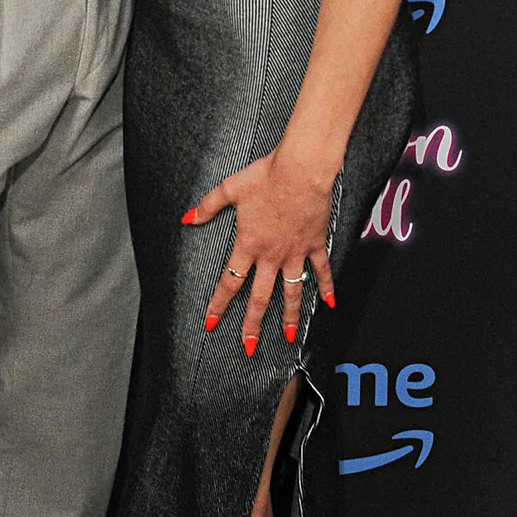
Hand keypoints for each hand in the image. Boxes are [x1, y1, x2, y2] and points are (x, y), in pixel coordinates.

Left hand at [183, 150, 338, 353]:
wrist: (301, 170)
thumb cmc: (267, 176)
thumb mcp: (230, 188)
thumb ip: (208, 206)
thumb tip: (188, 218)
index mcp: (249, 243)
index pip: (230, 282)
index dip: (219, 304)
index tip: (211, 322)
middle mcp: (272, 255)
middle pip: (259, 297)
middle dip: (252, 324)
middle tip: (249, 346)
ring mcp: (295, 252)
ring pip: (291, 292)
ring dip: (289, 316)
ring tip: (287, 336)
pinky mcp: (314, 244)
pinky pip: (321, 270)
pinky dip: (326, 287)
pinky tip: (328, 303)